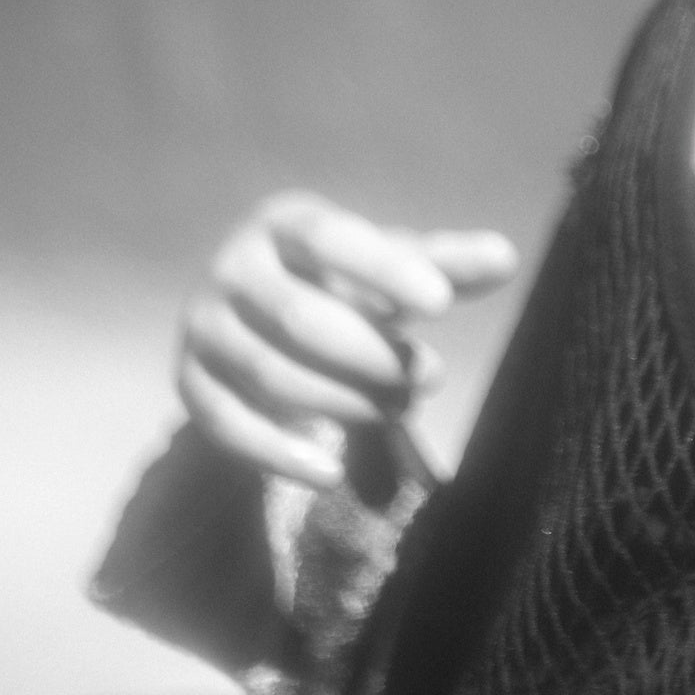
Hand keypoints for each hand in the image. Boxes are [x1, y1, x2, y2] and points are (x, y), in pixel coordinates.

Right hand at [176, 190, 517, 489]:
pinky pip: (227, 426)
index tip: (442, 306)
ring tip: (402, 410)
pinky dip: (278, 454)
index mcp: (285, 222)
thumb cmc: (340, 283)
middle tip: (430, 378)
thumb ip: (443, 265)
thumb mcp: (390, 267)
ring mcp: (204, 326)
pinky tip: (330, 471)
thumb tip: (506, 257)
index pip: (332, 238)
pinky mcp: (189, 383)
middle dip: (374, 357)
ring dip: (345, 403)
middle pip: (301, 319)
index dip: (386, 270)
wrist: (253, 314)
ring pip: (271, 375)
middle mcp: (233, 267)